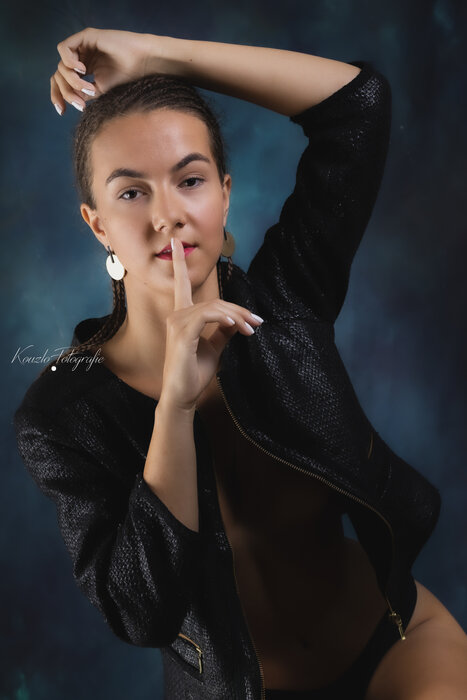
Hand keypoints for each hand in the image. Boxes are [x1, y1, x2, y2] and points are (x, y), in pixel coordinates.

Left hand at [50, 28, 157, 114]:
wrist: (142, 63)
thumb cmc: (126, 77)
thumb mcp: (100, 90)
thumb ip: (83, 94)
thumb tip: (70, 100)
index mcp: (84, 70)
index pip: (62, 82)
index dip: (58, 96)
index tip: (62, 112)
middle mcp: (81, 57)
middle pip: (59, 75)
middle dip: (65, 92)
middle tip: (80, 104)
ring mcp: (82, 47)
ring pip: (61, 65)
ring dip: (72, 80)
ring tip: (89, 88)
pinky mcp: (84, 36)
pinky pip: (64, 48)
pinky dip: (69, 61)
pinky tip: (82, 70)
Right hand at [160, 238, 263, 411]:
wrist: (183, 396)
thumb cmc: (194, 374)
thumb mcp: (214, 348)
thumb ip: (223, 331)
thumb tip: (237, 321)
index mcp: (182, 316)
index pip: (181, 284)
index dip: (179, 262)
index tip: (175, 242)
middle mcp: (176, 315)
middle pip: (214, 300)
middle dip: (239, 310)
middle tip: (258, 322)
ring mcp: (177, 323)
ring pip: (215, 307)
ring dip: (238, 317)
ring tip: (252, 329)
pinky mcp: (182, 332)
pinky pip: (208, 316)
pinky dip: (225, 319)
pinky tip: (237, 327)